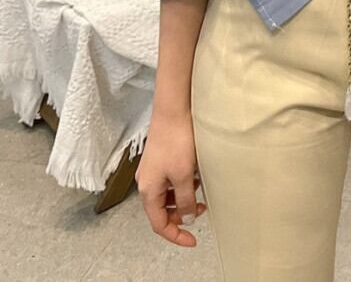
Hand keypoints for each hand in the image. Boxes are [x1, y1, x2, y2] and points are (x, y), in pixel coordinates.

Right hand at [135, 109, 207, 246]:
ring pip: (168, 195)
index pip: (159, 224)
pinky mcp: (161, 158)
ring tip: (201, 189)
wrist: (173, 110)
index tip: (193, 240)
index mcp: (148, 191)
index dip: (176, 235)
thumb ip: (184, 201)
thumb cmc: (176, 141)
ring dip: (184, 198)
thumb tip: (186, 218)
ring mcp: (153, 170)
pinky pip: (171, 180)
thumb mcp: (183, 176)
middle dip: (182, 214)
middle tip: (202, 208)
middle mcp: (146, 182)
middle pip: (162, 210)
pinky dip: (183, 184)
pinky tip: (196, 174)